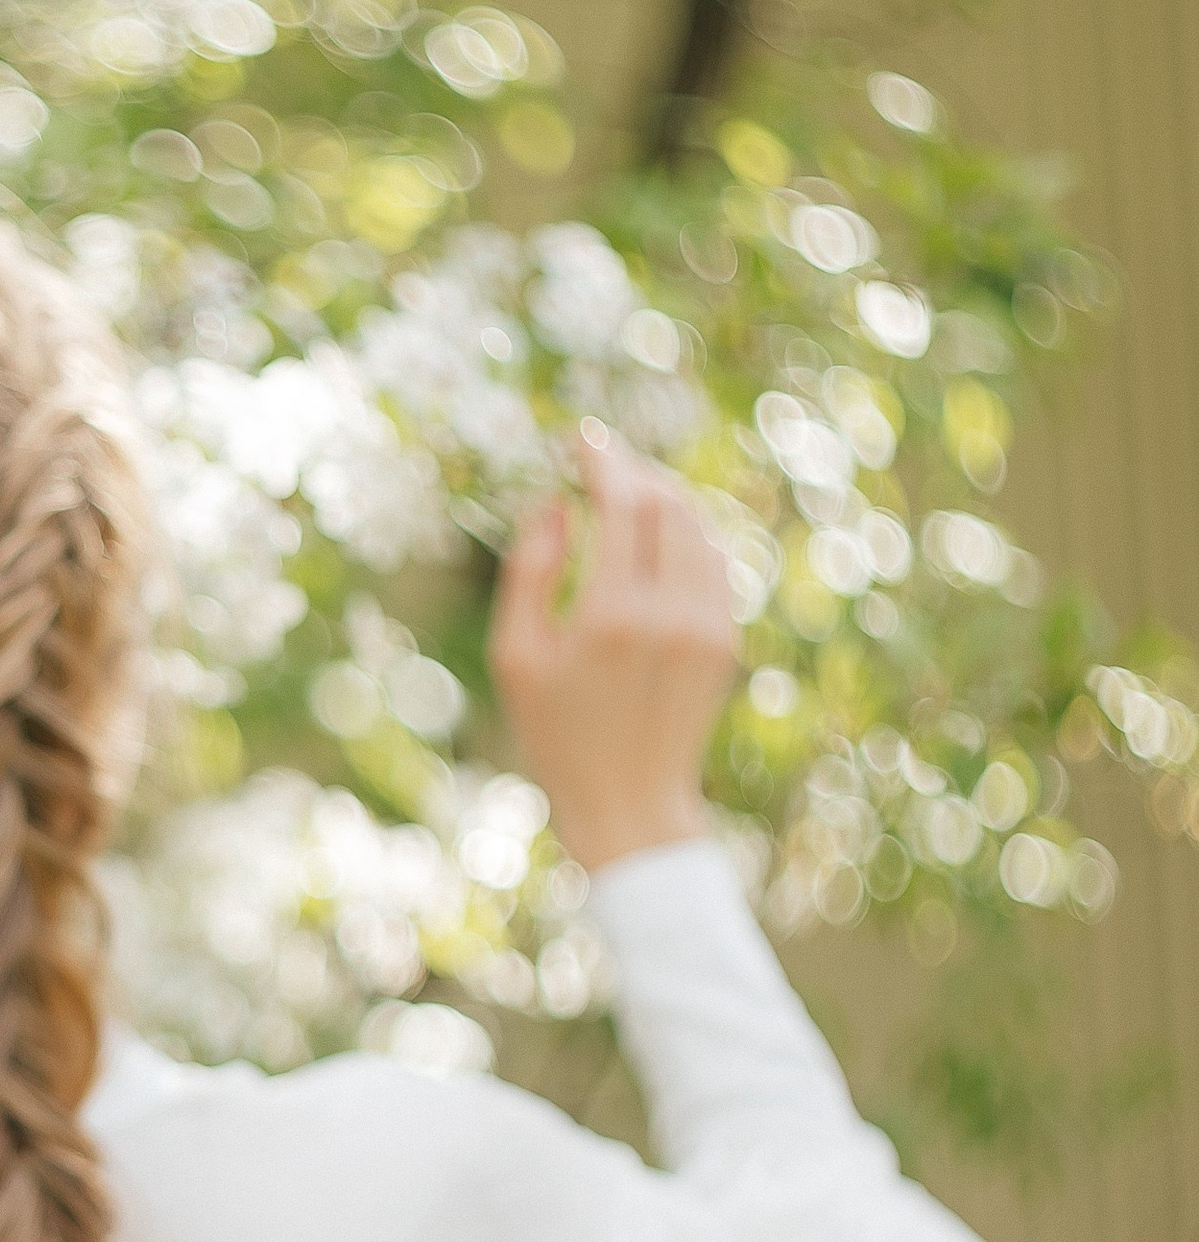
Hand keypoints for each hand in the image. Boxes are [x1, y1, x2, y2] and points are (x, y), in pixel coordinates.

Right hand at [489, 428, 738, 875]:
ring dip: (663, 498)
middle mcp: (670, 613)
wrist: (629, 804)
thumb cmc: (556, 735)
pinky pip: (712, 563)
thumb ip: (530, 571)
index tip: (581, 438)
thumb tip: (556, 504)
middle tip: (600, 460)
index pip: (620, 503)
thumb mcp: (516, 656)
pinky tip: (656, 536)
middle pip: (665, 504)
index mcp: (612, 615)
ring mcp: (706, 626)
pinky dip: (686, 535)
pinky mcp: (724, 640)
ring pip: (696, 528)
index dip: (602, 460)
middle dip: (633, 472)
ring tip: (626, 490)